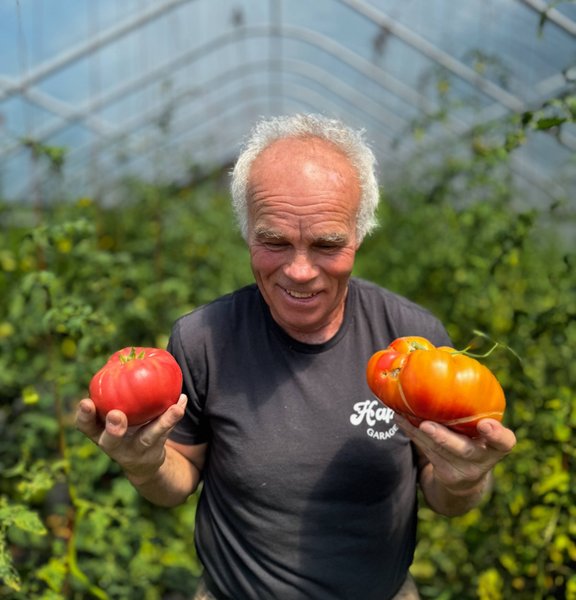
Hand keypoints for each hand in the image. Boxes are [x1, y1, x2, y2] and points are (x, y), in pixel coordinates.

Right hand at [75, 394, 186, 484]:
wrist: (141, 460)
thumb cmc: (121, 427)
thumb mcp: (110, 413)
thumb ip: (112, 393)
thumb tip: (125, 357)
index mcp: (99, 433)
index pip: (86, 426)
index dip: (84, 415)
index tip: (86, 402)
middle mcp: (115, 445)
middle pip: (111, 440)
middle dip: (114, 428)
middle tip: (116, 415)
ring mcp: (136, 451)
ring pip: (148, 438)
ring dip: (161, 423)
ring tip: (174, 409)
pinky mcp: (155, 451)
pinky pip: (168, 432)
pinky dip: (175, 416)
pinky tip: (181, 401)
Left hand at [396, 416, 515, 493]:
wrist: (467, 476)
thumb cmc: (476, 437)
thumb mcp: (483, 425)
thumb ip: (476, 406)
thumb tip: (447, 360)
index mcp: (497, 445)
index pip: (504, 442)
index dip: (496, 435)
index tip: (486, 424)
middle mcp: (482, 459)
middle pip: (464, 450)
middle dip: (444, 438)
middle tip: (427, 425)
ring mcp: (462, 469)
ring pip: (438, 451)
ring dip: (418, 433)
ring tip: (403, 416)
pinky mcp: (444, 473)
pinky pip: (425, 451)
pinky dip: (411, 433)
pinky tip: (399, 418)